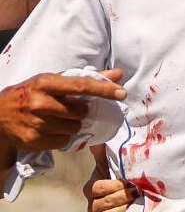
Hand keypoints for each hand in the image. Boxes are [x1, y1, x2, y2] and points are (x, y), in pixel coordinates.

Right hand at [0, 69, 125, 152]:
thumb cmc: (32, 93)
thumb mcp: (54, 81)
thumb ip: (87, 78)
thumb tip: (118, 73)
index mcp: (46, 83)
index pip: (81, 86)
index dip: (104, 89)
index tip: (122, 92)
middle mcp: (39, 102)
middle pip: (80, 111)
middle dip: (82, 111)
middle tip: (71, 108)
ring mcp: (35, 123)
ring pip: (74, 127)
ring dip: (72, 124)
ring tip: (58, 119)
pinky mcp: (33, 141)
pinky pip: (63, 142)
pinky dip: (62, 136)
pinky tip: (50, 129)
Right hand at [84, 146, 137, 211]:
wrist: (126, 191)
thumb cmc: (116, 175)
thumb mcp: (109, 163)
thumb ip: (102, 153)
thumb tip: (96, 140)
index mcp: (91, 187)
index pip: (97, 188)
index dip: (113, 185)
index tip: (128, 181)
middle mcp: (93, 202)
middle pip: (103, 202)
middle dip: (121, 195)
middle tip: (136, 189)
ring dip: (124, 205)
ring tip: (137, 197)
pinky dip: (123, 211)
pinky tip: (134, 205)